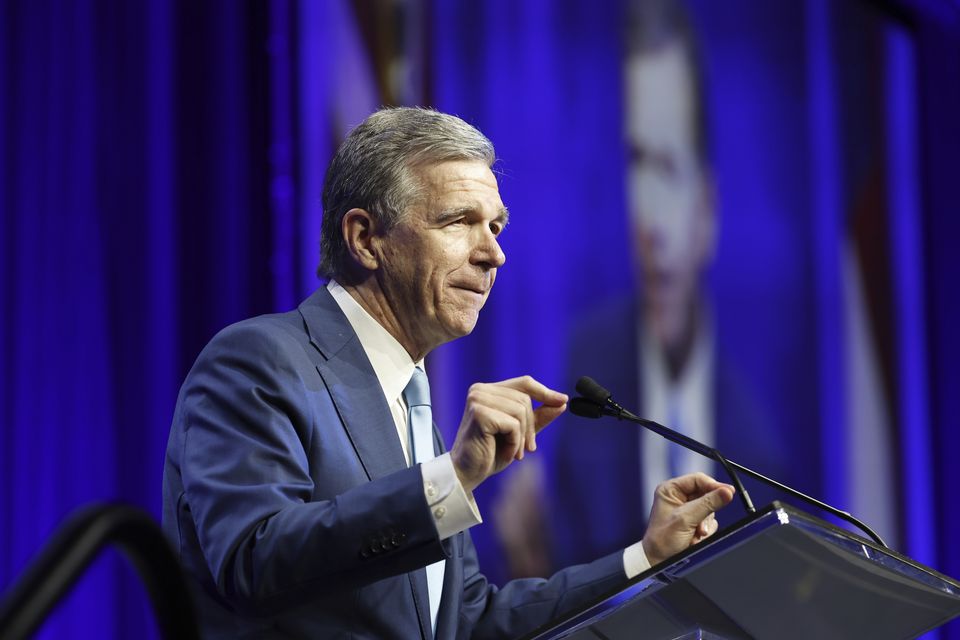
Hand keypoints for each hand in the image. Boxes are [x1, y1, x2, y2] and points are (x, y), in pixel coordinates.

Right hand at [450, 376, 566, 492]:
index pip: (524, 383)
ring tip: (513, 451)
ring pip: (520, 410)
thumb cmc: (490, 453)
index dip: (545, 392)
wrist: (467, 474)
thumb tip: (562, 401)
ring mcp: (477, 400)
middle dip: (530, 426)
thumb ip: (538, 416)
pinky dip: (514, 441)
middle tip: (526, 448)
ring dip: (522, 436)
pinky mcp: (479, 413)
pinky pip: (513, 423)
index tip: (563, 400)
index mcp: (488, 390)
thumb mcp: (520, 433)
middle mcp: (480, 390)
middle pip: (525, 398)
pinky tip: (506, 452)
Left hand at [640, 472, 734, 566]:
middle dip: (707, 512)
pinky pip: (710, 522)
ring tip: (696, 534)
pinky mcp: (694, 522)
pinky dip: (706, 531)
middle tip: (703, 524)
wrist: (660, 561)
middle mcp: (679, 497)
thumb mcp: (686, 519)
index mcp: (671, 489)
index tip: (728, 493)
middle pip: (707, 495)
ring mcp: (687, 510)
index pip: (698, 479)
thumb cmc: (662, 539)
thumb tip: (726, 492)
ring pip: (710, 510)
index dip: (714, 486)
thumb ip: (708, 504)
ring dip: (705, 524)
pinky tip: (695, 538)